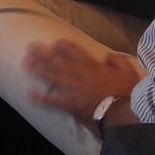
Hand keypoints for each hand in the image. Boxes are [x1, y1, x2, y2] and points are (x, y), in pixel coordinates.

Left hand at [22, 39, 142, 122]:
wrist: (121, 112)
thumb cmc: (126, 92)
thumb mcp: (128, 71)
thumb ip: (117, 60)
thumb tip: (107, 57)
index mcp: (91, 65)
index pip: (74, 50)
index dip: (63, 45)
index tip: (56, 42)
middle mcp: (77, 74)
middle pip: (56, 60)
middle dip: (43, 53)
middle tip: (31, 46)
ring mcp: (71, 88)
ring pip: (50, 75)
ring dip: (37, 68)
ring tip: (25, 62)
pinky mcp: (68, 103)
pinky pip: (51, 100)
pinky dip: (39, 98)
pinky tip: (28, 94)